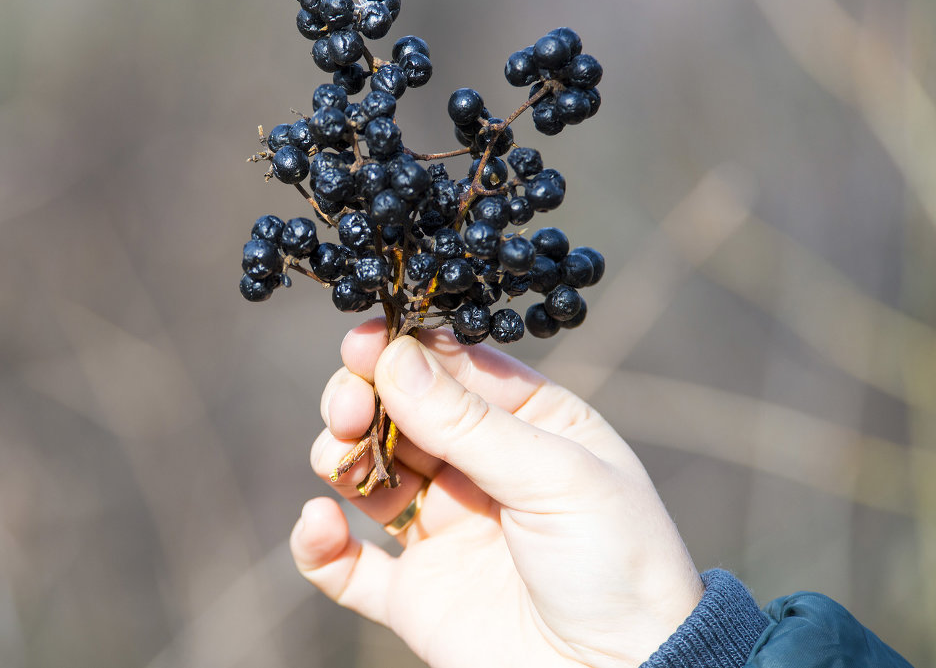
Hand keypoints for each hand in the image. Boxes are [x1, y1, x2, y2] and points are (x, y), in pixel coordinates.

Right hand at [290, 319, 703, 667]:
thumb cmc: (617, 567)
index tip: (363, 342)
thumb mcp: (556, 478)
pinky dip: (319, 542)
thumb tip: (394, 358)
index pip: (452, 369)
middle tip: (347, 407)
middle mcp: (479, 470)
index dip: (404, 351)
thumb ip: (469, 423)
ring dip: (339, 456)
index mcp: (527, 425)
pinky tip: (318, 525)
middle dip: (362, 399)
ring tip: (339, 460)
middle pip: (398, 413)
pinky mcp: (415, 594)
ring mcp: (444, 530)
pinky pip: (348, 564)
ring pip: (366, 474)